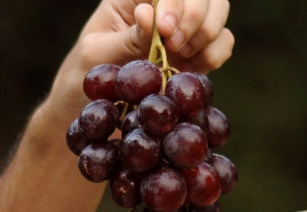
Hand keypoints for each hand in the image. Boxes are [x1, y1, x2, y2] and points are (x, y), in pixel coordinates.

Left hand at [40, 0, 233, 129]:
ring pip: (218, 10)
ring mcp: (182, 28)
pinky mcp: (195, 52)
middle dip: (194, 15)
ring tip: (179, 56)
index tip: (165, 29)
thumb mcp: (97, 54)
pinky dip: (216, 52)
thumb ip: (127, 36)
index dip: (175, 0)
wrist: (88, 106)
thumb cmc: (84, 74)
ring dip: (206, 33)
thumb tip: (149, 13)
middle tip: (174, 45)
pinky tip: (192, 67)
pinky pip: (223, 42)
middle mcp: (162, 7)